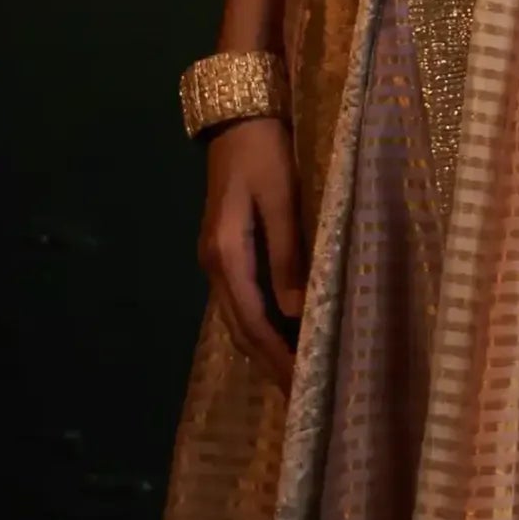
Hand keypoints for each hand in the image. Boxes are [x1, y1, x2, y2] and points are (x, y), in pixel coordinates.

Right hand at [198, 114, 304, 386]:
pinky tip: (284, 338)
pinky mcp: (228, 251)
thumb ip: (288, 252)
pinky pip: (244, 302)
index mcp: (226, 255)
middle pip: (242, 329)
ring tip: (296, 379)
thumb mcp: (281, 198)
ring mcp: (218, 260)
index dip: (277, 358)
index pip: (253, 323)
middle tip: (303, 400)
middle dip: (271, 365)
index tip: (301, 390)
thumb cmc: (266, 153)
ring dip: (266, 350)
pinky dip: (263, 328)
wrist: (239, 118)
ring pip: (240, 319)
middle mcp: (215, 265)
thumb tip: (295, 311)